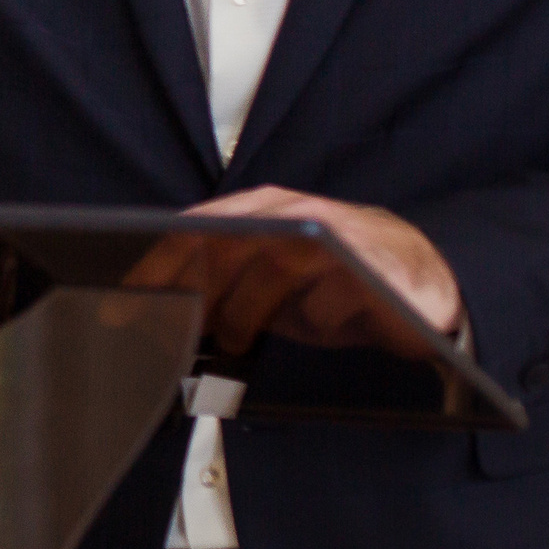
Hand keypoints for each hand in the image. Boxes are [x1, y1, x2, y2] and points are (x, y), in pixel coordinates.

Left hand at [128, 186, 464, 359]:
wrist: (422, 282)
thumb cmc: (332, 283)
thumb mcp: (268, 286)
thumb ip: (222, 288)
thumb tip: (158, 314)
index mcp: (263, 210)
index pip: (196, 229)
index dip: (158, 264)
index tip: (126, 298)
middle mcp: (297, 213)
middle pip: (227, 244)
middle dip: (192, 290)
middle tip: (172, 329)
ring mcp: (337, 237)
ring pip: (274, 264)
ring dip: (246, 310)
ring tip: (236, 338)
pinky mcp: (374, 271)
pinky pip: (331, 299)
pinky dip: (318, 319)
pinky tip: (321, 324)